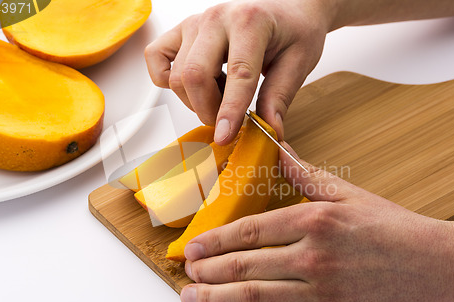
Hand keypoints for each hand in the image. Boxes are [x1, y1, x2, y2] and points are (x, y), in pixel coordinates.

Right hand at [145, 0, 333, 143]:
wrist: (286, 9)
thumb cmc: (293, 31)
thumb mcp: (298, 63)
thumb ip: (280, 97)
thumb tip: (269, 130)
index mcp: (251, 22)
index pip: (238, 74)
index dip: (230, 111)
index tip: (225, 136)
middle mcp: (217, 18)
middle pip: (194, 76)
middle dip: (208, 110)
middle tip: (226, 122)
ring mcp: (194, 23)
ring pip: (176, 75)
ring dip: (194, 99)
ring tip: (220, 94)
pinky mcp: (180, 30)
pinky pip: (155, 58)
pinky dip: (166, 79)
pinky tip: (194, 84)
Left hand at [179, 142, 453, 301]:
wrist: (442, 270)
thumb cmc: (396, 231)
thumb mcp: (351, 196)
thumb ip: (308, 175)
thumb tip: (280, 148)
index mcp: (317, 221)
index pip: (252, 231)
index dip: (217, 240)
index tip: (194, 247)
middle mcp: (316, 258)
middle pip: (246, 266)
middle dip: (209, 272)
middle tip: (185, 274)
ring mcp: (324, 295)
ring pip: (257, 299)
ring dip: (217, 301)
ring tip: (192, 299)